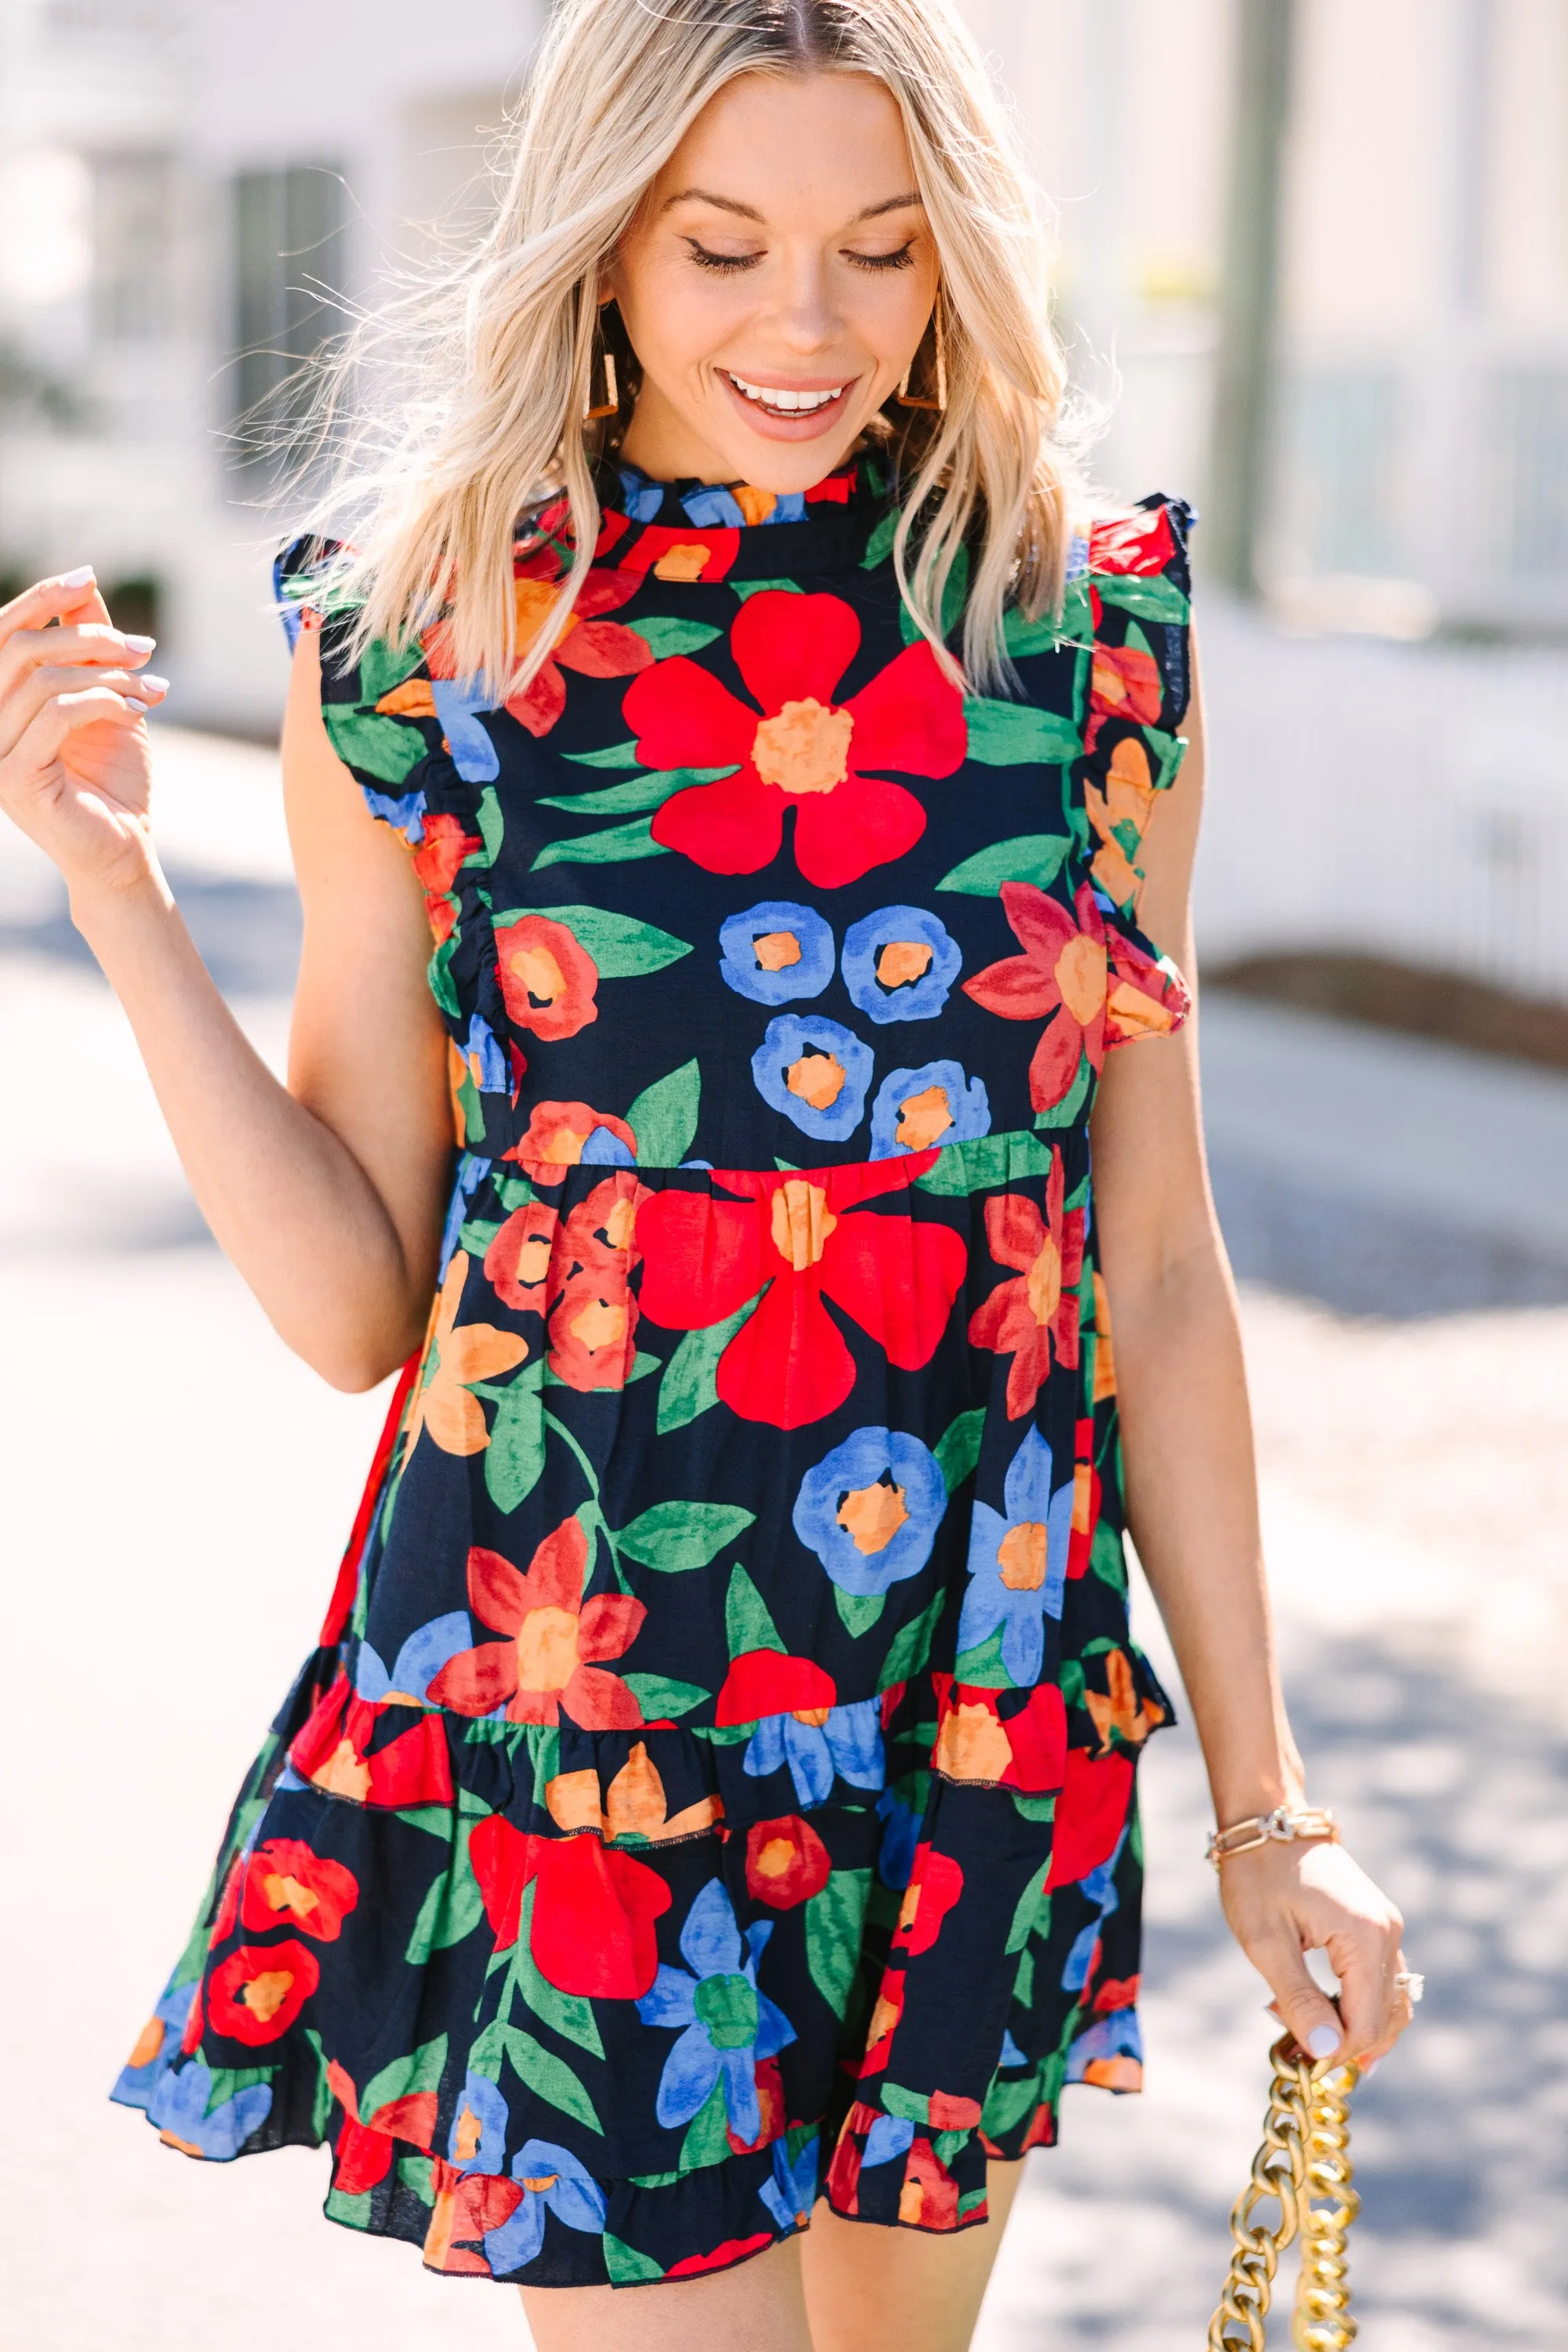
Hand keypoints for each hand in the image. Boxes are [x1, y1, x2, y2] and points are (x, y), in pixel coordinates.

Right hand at [0, 568, 171, 900]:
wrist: (125, 852)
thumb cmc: (115, 780)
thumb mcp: (105, 699)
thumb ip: (87, 649)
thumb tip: (83, 583)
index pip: (2, 633)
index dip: (40, 598)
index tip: (87, 577)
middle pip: (17, 647)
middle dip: (86, 637)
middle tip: (143, 648)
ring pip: (41, 680)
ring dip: (108, 675)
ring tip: (152, 689)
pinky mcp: (15, 779)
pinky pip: (57, 714)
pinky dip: (104, 702)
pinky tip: (138, 712)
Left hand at [1219, 1833, 1412, 2068]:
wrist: (1267, 1819)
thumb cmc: (1258, 1876)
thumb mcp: (1266, 1943)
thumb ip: (1298, 1999)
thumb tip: (1327, 2053)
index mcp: (1365, 1937)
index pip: (1366, 2024)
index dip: (1336, 2053)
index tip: (1297, 2060)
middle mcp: (1388, 1932)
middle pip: (1386, 2019)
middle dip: (1347, 2044)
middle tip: (1298, 2049)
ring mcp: (1387, 1926)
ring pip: (1390, 2003)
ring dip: (1356, 2028)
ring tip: (1309, 2034)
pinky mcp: (1378, 1923)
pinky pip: (1381, 1980)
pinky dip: (1359, 2004)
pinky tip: (1323, 2011)